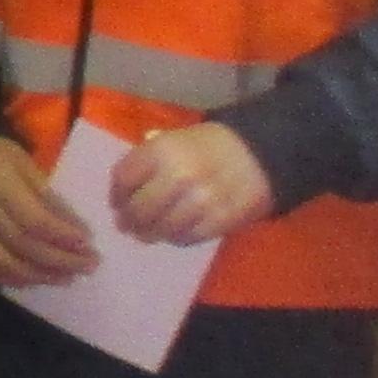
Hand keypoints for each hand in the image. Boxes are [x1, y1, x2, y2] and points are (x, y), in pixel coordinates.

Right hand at [0, 134, 100, 289]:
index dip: (62, 235)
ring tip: (69, 277)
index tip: (88, 243)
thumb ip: (50, 198)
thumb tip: (78, 231)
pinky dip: (15, 279)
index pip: (32, 219)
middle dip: (59, 260)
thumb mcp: (28, 164)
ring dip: (41, 275)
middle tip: (88, 265)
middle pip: (21, 245)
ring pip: (4, 264)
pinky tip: (38, 278)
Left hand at [113, 121, 278, 249]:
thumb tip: (123, 191)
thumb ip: (148, 160)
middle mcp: (179, 175)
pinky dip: (177, 239)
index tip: (116, 203)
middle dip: (129, 220)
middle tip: (126, 226)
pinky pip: (189, 237)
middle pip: (140, 209)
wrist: (262, 153)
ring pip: (163, 228)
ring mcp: (201, 201)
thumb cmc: (210, 145)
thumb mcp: (174, 139)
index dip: (116, 194)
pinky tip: (173, 234)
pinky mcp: (221, 221)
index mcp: (163, 150)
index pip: (124, 178)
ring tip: (147, 235)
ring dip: (150, 234)